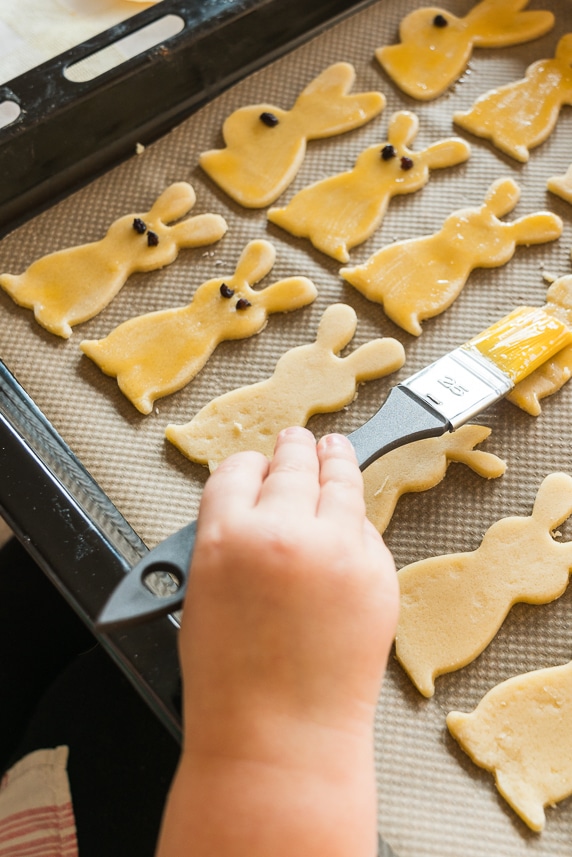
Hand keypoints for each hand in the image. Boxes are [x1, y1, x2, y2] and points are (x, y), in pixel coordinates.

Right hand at [157, 427, 397, 856]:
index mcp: (226, 535)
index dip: (246, 465)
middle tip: (296, 439)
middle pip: (290, 463)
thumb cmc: (231, 685)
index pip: (237, 470)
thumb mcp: (204, 595)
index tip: (254, 462)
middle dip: (292, 447)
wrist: (281, 739)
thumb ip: (227, 540)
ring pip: (339, 480)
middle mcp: (283, 531)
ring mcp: (338, 549)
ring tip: (333, 447)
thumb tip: (252, 507)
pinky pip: (366, 527)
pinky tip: (348, 516)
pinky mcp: (378, 572)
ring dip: (333, 458)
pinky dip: (354, 520)